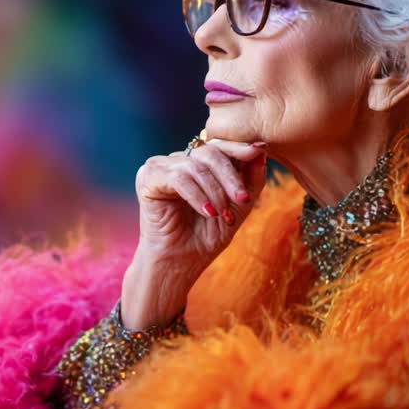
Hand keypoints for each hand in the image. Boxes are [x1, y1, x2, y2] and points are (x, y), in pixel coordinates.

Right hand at [121, 139, 267, 330]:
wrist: (180, 263)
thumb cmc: (206, 236)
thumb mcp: (238, 206)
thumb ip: (250, 179)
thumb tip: (260, 149)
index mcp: (197, 162)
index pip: (219, 145)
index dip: (239, 147)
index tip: (259, 151)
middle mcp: (178, 160)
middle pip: (210, 152)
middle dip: (230, 176)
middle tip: (242, 200)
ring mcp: (161, 167)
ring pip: (196, 165)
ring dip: (215, 192)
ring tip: (222, 215)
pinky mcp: (148, 178)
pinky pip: (179, 178)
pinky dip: (197, 195)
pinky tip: (207, 212)